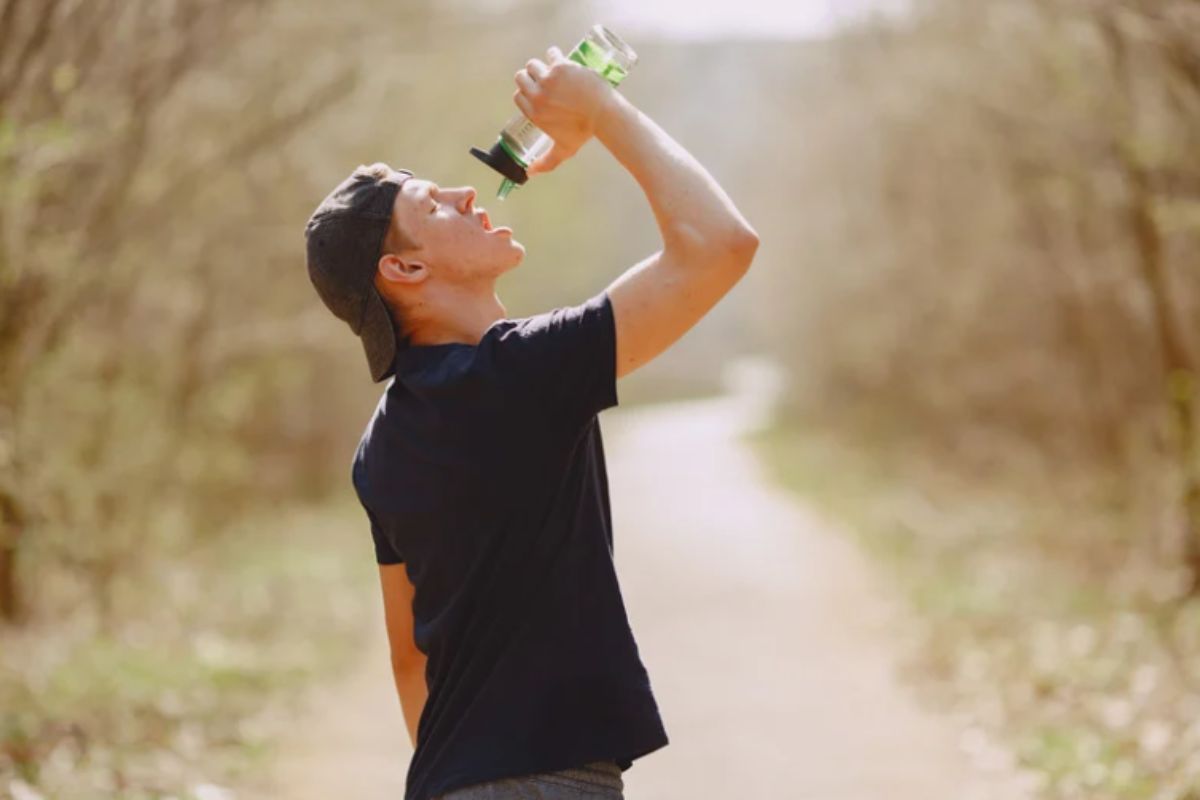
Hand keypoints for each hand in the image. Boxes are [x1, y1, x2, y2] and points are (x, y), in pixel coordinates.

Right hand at [512, 46, 614, 175]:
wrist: (603, 114)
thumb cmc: (583, 133)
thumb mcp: (562, 150)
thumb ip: (545, 163)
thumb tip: (530, 174)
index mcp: (534, 113)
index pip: (518, 96)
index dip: (526, 92)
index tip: (536, 92)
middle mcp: (537, 96)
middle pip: (521, 78)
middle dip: (529, 77)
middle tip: (543, 79)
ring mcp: (548, 80)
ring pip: (533, 64)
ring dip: (541, 65)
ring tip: (551, 68)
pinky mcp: (560, 67)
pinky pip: (551, 54)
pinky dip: (555, 54)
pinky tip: (559, 58)